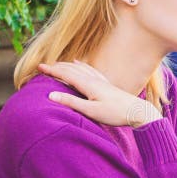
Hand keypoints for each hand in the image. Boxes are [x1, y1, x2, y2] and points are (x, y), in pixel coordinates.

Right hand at [38, 60, 161, 126]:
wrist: (137, 111)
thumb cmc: (115, 113)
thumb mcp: (91, 111)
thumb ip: (71, 102)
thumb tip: (51, 95)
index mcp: (88, 85)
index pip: (66, 74)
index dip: (52, 70)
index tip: (39, 67)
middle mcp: (94, 79)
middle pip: (72, 69)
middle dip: (56, 66)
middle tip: (42, 66)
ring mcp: (101, 80)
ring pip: (80, 68)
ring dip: (67, 65)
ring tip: (56, 63)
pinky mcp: (106, 84)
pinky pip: (89, 69)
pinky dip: (80, 65)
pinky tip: (78, 63)